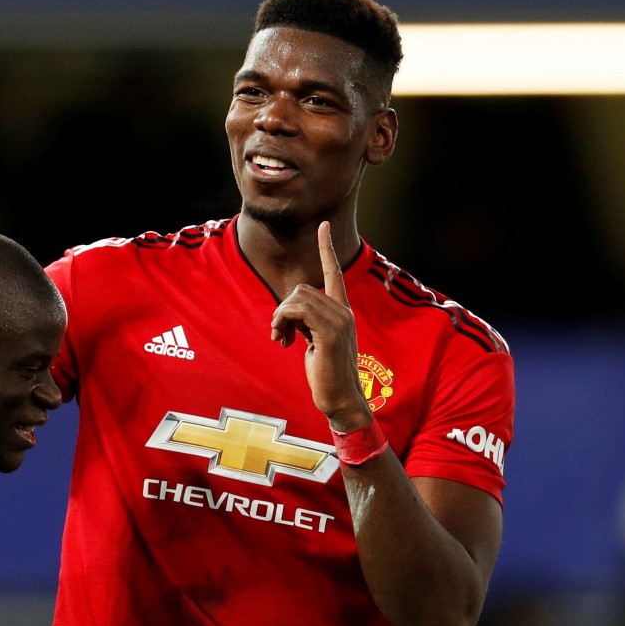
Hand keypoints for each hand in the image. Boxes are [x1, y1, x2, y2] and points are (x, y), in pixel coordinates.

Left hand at [270, 221, 371, 430]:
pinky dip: (283, 322)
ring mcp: (339, 321)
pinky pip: (299, 311)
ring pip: (297, 299)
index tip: (323, 225)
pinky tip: (284, 342)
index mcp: (342, 311)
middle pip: (301, 289)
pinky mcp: (330, 333)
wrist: (340, 400)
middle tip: (280, 335)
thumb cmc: (326, 373)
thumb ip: (308, 322)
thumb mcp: (315, 341)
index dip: (326, 248)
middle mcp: (343, 311)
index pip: (333, 272)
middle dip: (283, 309)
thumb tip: (287, 313)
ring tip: (281, 339)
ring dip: (280, 317)